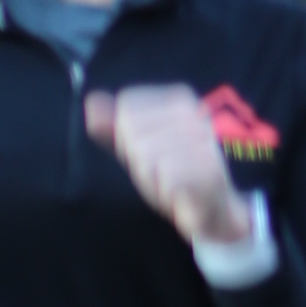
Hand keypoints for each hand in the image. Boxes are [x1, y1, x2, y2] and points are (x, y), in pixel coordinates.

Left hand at [83, 85, 249, 244]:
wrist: (213, 207)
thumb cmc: (173, 173)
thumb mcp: (137, 147)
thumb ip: (112, 126)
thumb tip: (92, 102)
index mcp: (178, 98)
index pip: (127, 108)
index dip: (125, 136)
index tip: (146, 151)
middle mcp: (195, 113)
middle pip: (134, 134)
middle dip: (138, 160)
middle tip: (159, 171)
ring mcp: (205, 140)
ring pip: (147, 156)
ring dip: (151, 179)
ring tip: (168, 183)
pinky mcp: (211, 170)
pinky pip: (167, 177)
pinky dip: (165, 191)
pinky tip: (176, 194)